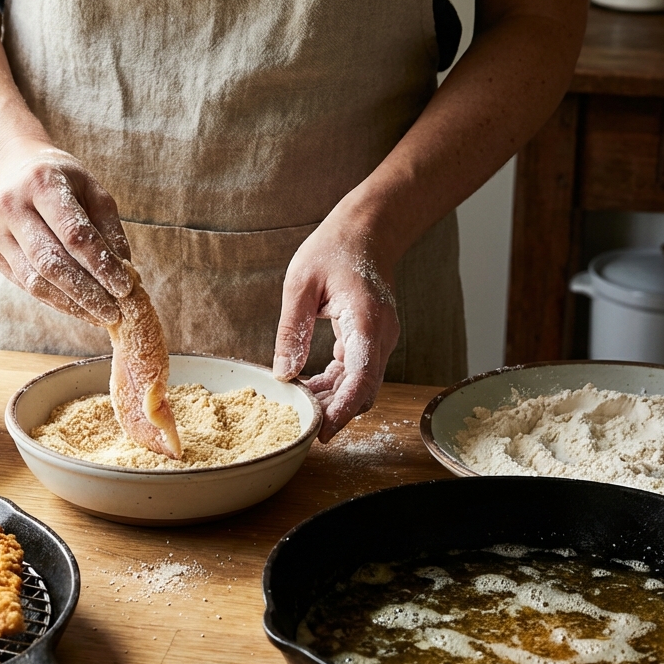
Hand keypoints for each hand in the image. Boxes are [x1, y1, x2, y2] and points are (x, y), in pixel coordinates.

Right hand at [0, 139, 131, 325]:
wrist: (8, 168)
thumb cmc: (58, 178)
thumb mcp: (90, 188)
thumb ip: (108, 228)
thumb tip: (126, 273)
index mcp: (42, 184)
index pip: (74, 233)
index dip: (101, 265)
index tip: (124, 287)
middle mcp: (13, 208)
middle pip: (51, 262)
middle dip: (87, 293)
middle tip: (114, 313)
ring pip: (35, 281)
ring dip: (71, 304)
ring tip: (99, 316)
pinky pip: (27, 286)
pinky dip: (55, 301)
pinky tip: (78, 308)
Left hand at [272, 216, 399, 443]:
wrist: (366, 232)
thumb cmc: (333, 249)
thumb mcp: (299, 285)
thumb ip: (291, 331)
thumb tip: (282, 374)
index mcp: (365, 322)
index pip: (361, 378)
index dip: (342, 410)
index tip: (323, 431)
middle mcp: (381, 336)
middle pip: (362, 390)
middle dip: (334, 411)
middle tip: (300, 421)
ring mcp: (381, 340)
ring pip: (361, 385)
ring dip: (333, 399)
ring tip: (299, 404)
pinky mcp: (373, 341)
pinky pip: (357, 373)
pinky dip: (336, 384)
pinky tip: (310, 386)